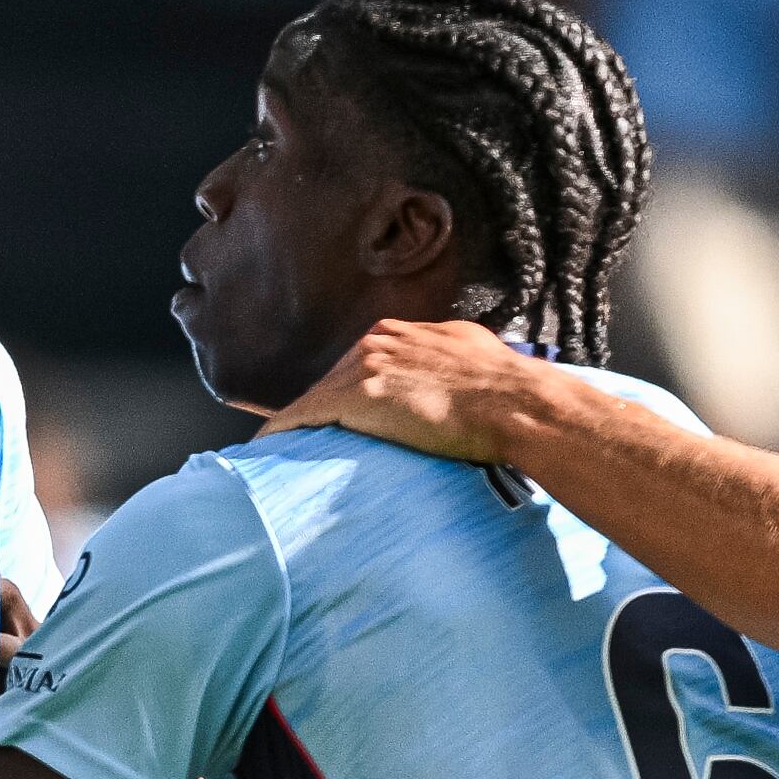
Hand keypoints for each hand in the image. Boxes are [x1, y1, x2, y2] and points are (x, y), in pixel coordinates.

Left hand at [259, 318, 540, 464]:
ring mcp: (365, 366)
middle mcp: (378, 342)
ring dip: (299, 421)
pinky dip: (283, 428)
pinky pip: (305, 414)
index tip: (340, 410)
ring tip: (280, 445)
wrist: (512, 401)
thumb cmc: (503, 385)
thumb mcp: (471, 351)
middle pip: (334, 377)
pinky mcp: (357, 396)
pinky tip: (266, 445)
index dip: (347, 389)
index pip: (360, 362)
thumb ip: (447, 353)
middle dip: (322, 405)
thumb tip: (449, 363)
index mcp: (402, 332)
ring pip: (316, 396)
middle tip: (308, 437)